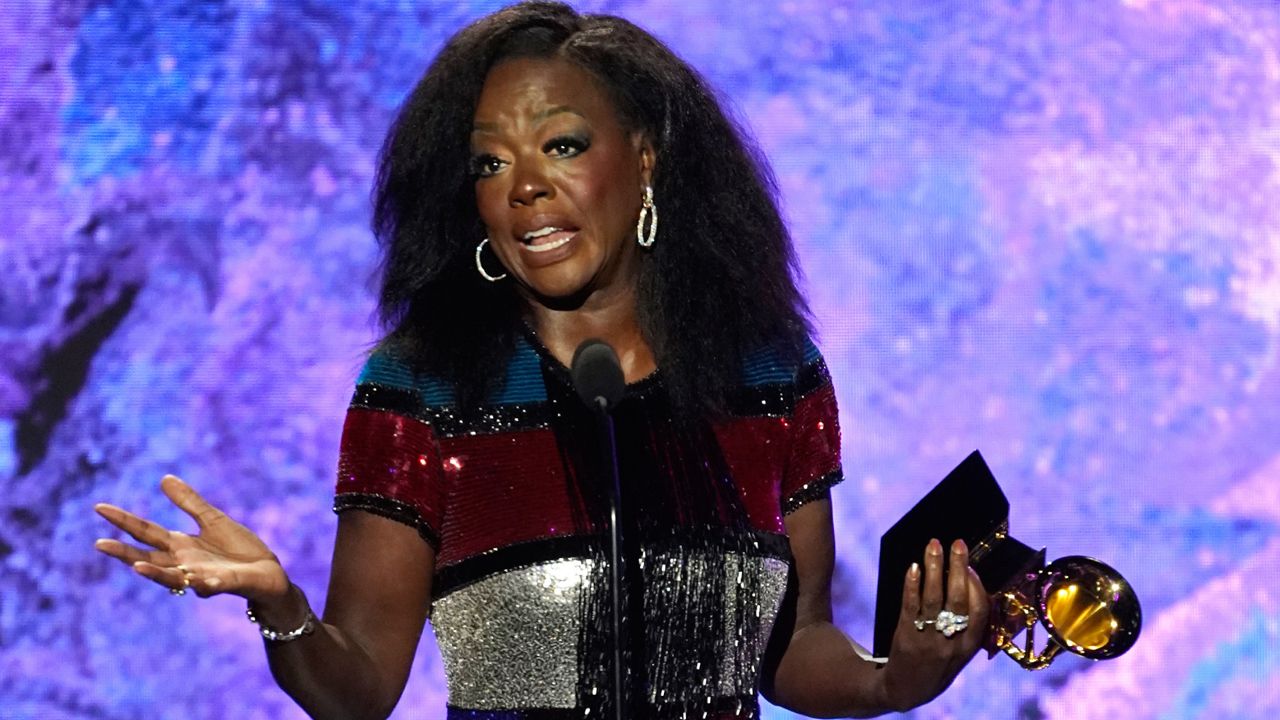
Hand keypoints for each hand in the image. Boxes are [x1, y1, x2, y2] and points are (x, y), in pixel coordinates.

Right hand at [94, 475, 289, 604]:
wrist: (268, 572)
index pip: (146, 532)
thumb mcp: (212, 520)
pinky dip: (204, 585)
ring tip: (136, 566)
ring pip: (173, 578)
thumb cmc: (239, 549)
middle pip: (149, 558)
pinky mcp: (226, 584)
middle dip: (125, 553)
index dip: (123, 520)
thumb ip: (189, 503)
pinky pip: (212, 586)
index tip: (99, 507)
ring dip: (155, 573)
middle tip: (100, 544)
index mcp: (181, 546)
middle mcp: (185, 564)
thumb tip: (164, 478)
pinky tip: (197, 582)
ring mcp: (202, 576)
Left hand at [880, 538, 989, 711]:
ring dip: (934, 569)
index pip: (980, 613)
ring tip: (933, 546)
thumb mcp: (961, 653)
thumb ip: (969, 627)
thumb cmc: (937, 665)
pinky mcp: (906, 636)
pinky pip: (910, 606)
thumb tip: (973, 587)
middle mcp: (951, 643)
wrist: (906, 690)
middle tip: (958, 543)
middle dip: (958, 568)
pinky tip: (913, 568)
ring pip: (933, 599)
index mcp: (969, 647)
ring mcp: (928, 639)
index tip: (972, 566)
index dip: (977, 587)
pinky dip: (912, 585)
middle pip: (958, 600)